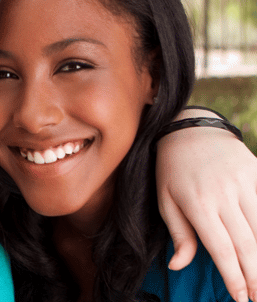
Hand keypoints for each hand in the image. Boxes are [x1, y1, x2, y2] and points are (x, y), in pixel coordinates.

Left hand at [156, 108, 256, 301]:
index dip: (234, 277)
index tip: (241, 298)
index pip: (222, 249)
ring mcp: (245, 183)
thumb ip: (178, 234)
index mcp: (198, 204)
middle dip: (255, 275)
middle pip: (247, 244)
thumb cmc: (172, 168)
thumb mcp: (165, 199)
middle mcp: (224, 195)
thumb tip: (177, 266)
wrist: (189, 128)